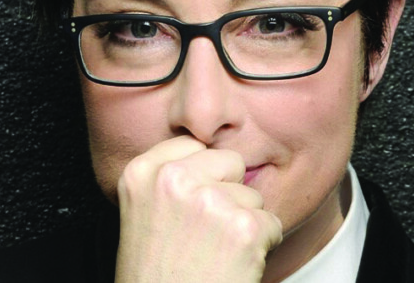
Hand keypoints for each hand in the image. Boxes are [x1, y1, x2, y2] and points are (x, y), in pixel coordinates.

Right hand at [114, 135, 282, 282]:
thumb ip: (170, 177)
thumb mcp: (143, 212)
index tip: (190, 204)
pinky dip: (261, 246)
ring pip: (252, 195)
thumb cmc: (155, 274)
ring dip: (243, 224)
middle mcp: (173, 179)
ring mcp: (209, 201)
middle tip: (204, 234)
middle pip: (230, 162)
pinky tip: (232, 265)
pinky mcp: (242, 227)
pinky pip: (271, 223)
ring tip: (213, 254)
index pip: (194, 144)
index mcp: (142, 172)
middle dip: (228, 192)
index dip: (202, 175)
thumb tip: (212, 150)